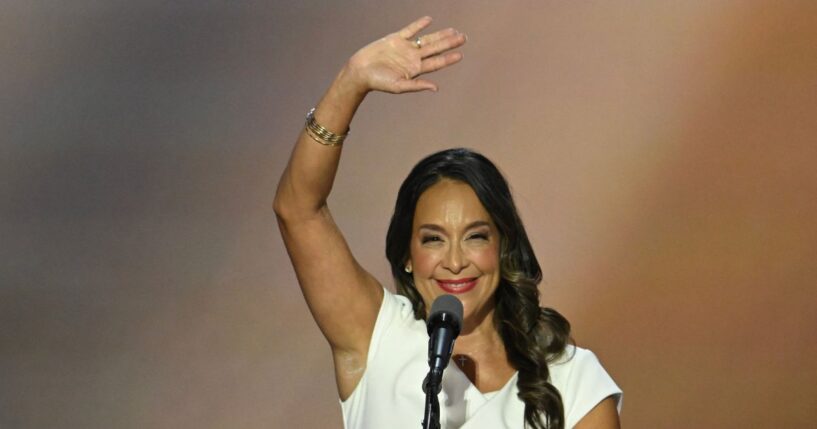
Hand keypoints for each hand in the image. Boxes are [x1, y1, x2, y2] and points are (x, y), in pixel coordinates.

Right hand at [342, 16, 466, 93]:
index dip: (448, 59)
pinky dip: (419, 25)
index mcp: (415, 70)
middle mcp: (412, 58)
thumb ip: (417, 85)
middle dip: (449, 43)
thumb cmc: (378, 82)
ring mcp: (405, 48)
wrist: (360, 71)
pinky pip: (410, 30)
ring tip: (453, 31)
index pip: (435, 63)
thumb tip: (436, 88)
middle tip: (464, 38)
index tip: (460, 54)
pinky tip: (429, 20)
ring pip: (426, 39)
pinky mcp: (395, 39)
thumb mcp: (399, 86)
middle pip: (435, 49)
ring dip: (439, 35)